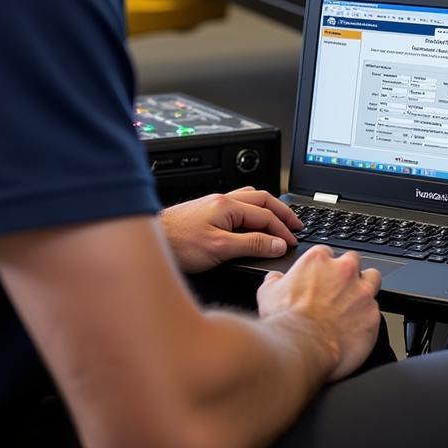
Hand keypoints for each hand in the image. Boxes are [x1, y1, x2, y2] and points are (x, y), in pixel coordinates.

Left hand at [159, 187, 303, 273]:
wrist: (152, 239)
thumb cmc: (178, 244)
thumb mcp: (220, 248)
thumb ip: (251, 244)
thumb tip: (277, 244)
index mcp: (228, 206)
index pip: (266, 216)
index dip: (282, 231)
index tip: (292, 242)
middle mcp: (222, 200)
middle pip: (262, 199)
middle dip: (282, 212)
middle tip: (296, 224)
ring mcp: (213, 204)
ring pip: (249, 198)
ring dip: (267, 207)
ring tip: (279, 218)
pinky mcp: (206, 212)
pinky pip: (237, 204)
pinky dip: (252, 210)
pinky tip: (250, 220)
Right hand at [257, 246, 381, 381]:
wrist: (299, 347)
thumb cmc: (285, 320)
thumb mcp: (268, 292)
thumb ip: (276, 280)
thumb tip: (275, 278)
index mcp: (318, 260)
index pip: (327, 253)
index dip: (324, 267)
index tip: (321, 278)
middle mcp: (344, 270)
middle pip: (354, 261)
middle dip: (348, 273)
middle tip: (339, 289)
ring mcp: (362, 292)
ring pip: (373, 279)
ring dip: (365, 288)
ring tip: (355, 303)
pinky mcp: (373, 315)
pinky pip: (375, 311)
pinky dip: (367, 318)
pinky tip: (356, 328)